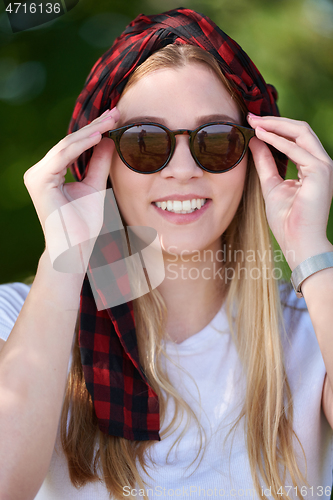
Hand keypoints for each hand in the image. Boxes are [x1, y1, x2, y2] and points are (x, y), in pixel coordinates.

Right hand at [23, 107, 119, 272]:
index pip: (74, 146)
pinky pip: (63, 156)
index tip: (115, 118)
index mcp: (51, 173)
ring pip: (66, 145)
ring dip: (90, 131)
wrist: (75, 249)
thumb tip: (108, 139)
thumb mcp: (95, 186)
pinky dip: (81, 145)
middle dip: (95, 126)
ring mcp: (37, 175)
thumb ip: (99, 163)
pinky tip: (99, 135)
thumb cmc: (84, 225)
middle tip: (116, 112)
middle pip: (70, 142)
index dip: (95, 131)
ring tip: (111, 120)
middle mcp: (40, 171)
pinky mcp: (39, 180)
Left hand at [247, 114, 332, 269]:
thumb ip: (265, 162)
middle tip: (251, 116)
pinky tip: (261, 135)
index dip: (274, 127)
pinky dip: (278, 140)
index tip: (252, 122)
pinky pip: (297, 150)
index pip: (296, 138)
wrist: (297, 242)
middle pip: (300, 130)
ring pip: (301, 133)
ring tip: (254, 122)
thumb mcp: (270, 184)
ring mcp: (323, 166)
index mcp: (311, 166)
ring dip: (276, 125)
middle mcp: (321, 163)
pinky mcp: (321, 172)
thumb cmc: (286, 219)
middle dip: (274, 121)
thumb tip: (254, 140)